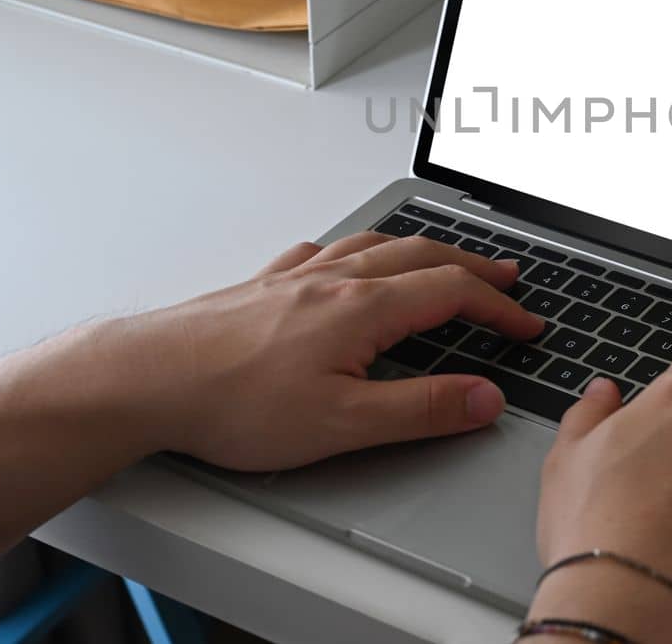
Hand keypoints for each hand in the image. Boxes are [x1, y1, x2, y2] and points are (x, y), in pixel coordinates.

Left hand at [111, 233, 542, 470]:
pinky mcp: (261, 287)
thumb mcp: (343, 424)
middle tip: (505, 278)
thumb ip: (421, 410)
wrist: (146, 379)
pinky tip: (342, 261)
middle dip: (472, 268)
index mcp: (363, 309)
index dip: (498, 308)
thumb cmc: (231, 402)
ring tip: (441, 259)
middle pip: (421, 256)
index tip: (525, 325)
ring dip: (421, 250)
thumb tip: (482, 398)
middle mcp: (333, 281)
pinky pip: (321, 252)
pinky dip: (352, 251)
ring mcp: (295, 278)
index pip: (452, 293)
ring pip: (374, 246)